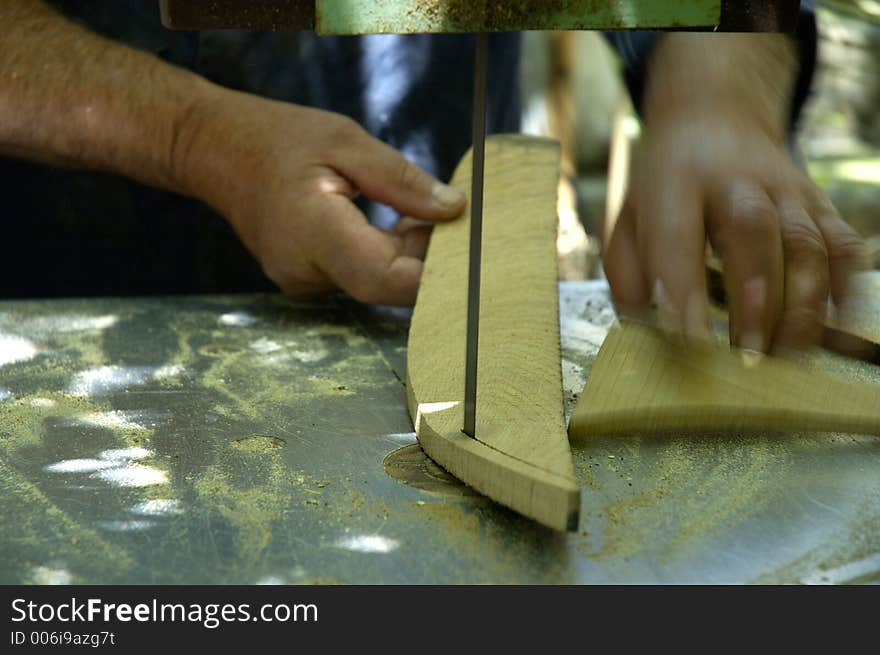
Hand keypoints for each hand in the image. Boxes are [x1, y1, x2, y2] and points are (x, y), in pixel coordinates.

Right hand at [180, 88, 465, 305]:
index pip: (384, 278)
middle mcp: (305, 272)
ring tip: (423, 213)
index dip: (432, 273)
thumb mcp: (346, 141)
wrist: (217, 153)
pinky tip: (398, 225)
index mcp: (311, 232)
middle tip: (453, 218)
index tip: (467, 248)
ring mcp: (304, 283)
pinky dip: (389, 255)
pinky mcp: (309, 281)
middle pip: (386, 285)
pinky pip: (363, 277)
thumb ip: (401, 181)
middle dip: (429, 258)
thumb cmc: (279, 139)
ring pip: (378, 283)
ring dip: (411, 255)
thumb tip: (454, 209)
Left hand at [604, 34, 868, 353]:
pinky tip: (836, 322)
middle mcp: (734, 181)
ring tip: (788, 356)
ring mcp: (783, 188)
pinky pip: (841, 240)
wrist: (714, 119)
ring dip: (801, 304)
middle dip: (755, 300)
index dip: (684, 292)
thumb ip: (628, 275)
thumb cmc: (663, 186)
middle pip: (754, 234)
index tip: (691, 343)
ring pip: (804, 242)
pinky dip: (844, 282)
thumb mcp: (627, 219)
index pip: (677, 238)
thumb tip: (643, 330)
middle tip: (747, 355)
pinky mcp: (817, 200)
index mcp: (675, 183)